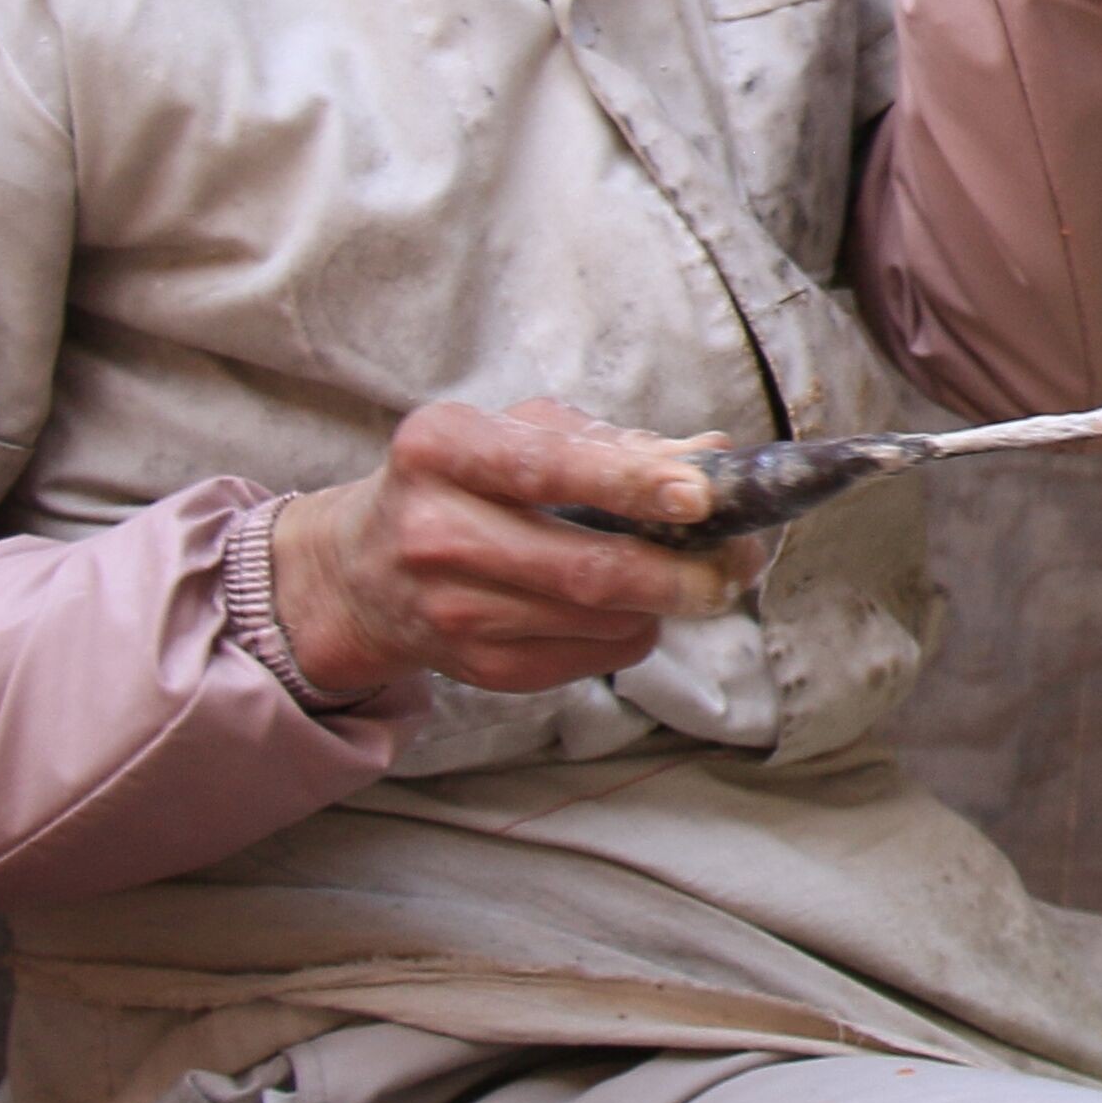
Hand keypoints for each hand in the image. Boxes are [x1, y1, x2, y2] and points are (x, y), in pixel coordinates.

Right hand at [264, 398, 764, 703]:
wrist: (363, 572)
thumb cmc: (461, 484)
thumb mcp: (512, 434)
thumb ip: (608, 442)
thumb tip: (709, 451)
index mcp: (442, 450)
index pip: (547, 467)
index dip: (630, 482)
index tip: (700, 493)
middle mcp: (437, 532)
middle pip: (584, 569)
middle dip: (678, 571)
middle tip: (738, 563)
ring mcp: (454, 610)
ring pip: (599, 620)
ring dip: (667, 602)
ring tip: (699, 576)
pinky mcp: (480, 668)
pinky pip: (591, 656)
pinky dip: (633, 631)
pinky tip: (632, 606)